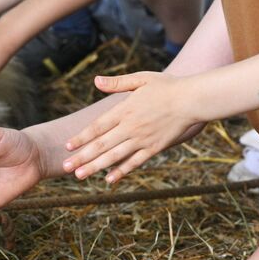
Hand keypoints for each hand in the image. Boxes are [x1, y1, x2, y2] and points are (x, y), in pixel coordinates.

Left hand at [62, 71, 203, 183]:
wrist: (192, 100)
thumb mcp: (141, 79)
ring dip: (95, 167)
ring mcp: (142, 139)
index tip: (67, 146)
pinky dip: (121, 171)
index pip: (97, 126)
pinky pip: (135, 162)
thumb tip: (95, 81)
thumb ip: (117, 83)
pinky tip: (109, 180)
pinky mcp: (154, 148)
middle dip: (82, 157)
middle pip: (101, 145)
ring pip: (114, 156)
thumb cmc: (167, 86)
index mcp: (125, 109)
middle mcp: (131, 127)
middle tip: (66, 167)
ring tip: (79, 176)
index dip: (81, 138)